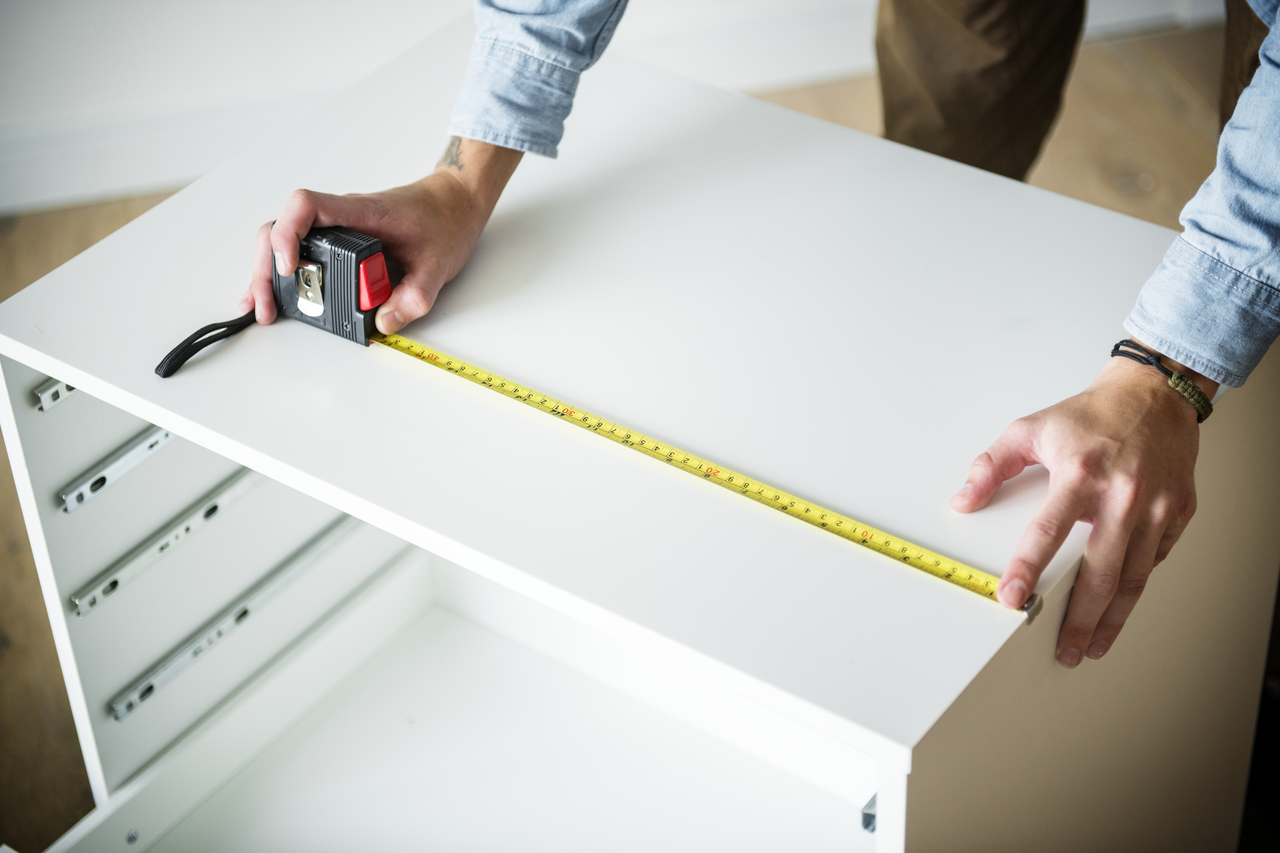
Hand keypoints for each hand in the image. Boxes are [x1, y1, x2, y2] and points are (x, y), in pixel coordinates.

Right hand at [241, 137, 522, 332]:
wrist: (455, 203)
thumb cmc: (445, 221)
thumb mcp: (439, 265)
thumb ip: (416, 296)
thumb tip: (386, 322)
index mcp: (362, 213)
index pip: (307, 205)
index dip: (287, 233)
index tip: (288, 267)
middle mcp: (342, 217)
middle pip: (282, 227)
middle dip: (265, 266)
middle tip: (265, 304)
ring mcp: (338, 228)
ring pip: (285, 239)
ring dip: (267, 271)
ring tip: (262, 306)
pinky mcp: (341, 241)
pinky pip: (302, 250)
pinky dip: (284, 272)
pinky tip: (276, 294)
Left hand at [951, 343, 1217, 666]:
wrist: (1154, 394)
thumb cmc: (1091, 415)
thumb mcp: (1029, 429)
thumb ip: (990, 466)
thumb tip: (963, 501)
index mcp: (1080, 473)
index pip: (1047, 533)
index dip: (1027, 569)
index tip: (1012, 599)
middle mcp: (1122, 494)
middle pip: (1099, 572)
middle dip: (1079, 618)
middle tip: (1064, 648)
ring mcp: (1156, 507)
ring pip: (1134, 577)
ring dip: (1112, 618)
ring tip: (1092, 644)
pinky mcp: (1178, 512)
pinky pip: (1155, 561)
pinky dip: (1136, 588)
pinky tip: (1119, 607)